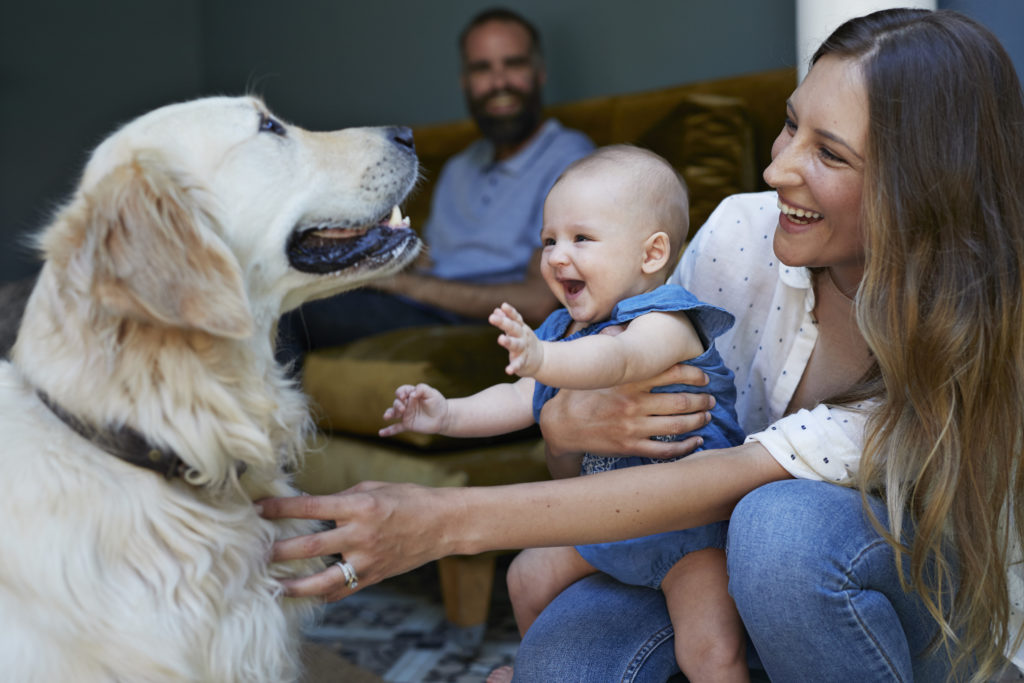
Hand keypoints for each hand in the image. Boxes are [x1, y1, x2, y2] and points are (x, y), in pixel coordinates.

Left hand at [259, 482, 458, 600]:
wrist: (442, 523)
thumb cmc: (408, 499)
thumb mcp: (373, 489)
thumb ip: (342, 499)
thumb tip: (313, 507)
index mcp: (358, 506)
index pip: (309, 506)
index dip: (280, 508)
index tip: (257, 508)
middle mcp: (360, 534)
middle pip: (310, 546)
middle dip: (280, 550)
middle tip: (257, 553)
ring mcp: (367, 558)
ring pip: (323, 579)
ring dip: (295, 585)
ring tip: (275, 586)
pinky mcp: (374, 576)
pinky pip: (343, 589)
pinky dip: (323, 594)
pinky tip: (306, 595)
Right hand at [379, 383, 447, 436]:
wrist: (443, 417)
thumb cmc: (437, 403)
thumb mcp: (431, 393)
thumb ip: (422, 389)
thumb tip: (412, 394)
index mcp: (411, 394)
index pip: (402, 391)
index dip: (401, 393)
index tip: (405, 396)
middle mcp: (406, 404)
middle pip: (396, 402)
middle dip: (397, 405)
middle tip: (403, 409)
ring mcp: (406, 415)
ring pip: (393, 413)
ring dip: (390, 413)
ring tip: (387, 416)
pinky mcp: (408, 424)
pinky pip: (396, 428)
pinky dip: (388, 431)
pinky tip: (381, 433)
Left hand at [489, 302, 542, 375]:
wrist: (541, 360)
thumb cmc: (524, 341)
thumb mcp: (517, 330)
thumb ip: (507, 320)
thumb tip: (496, 310)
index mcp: (521, 328)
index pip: (515, 318)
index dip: (510, 312)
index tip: (503, 306)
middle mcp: (523, 337)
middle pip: (513, 328)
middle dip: (503, 322)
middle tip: (491, 318)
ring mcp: (523, 349)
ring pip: (516, 345)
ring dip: (508, 341)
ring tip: (500, 339)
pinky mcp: (523, 362)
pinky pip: (518, 364)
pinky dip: (514, 367)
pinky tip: (508, 370)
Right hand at [539, 363, 714, 458]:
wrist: (559, 427)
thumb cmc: (577, 394)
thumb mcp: (593, 366)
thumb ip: (609, 346)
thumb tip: (621, 326)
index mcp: (628, 381)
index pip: (671, 374)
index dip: (694, 375)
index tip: (704, 378)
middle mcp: (633, 403)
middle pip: (681, 402)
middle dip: (702, 400)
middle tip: (711, 399)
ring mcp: (633, 427)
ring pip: (678, 425)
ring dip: (699, 420)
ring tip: (706, 416)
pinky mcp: (631, 447)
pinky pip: (666, 449)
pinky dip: (686, 447)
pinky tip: (696, 441)